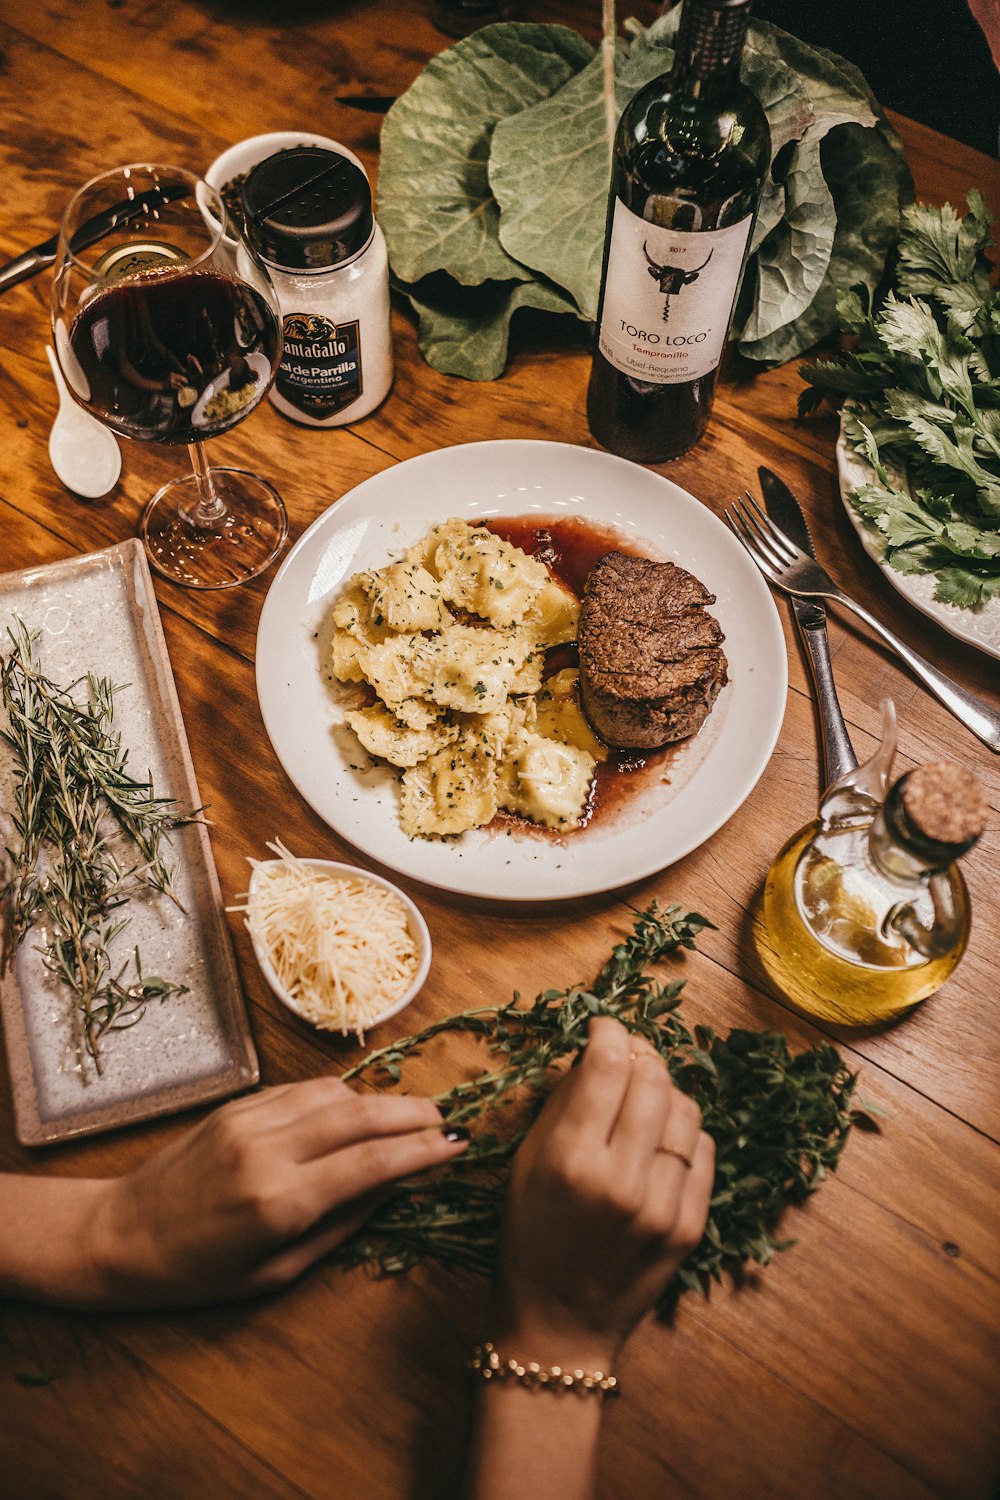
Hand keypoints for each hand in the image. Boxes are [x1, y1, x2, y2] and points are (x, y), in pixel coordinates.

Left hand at [84, 1076, 467, 1307]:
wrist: (120, 1234)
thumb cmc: (198, 1272)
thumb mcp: (276, 1271)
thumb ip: (340, 1226)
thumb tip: (393, 1188)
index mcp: (279, 1200)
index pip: (371, 1162)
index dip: (423, 1151)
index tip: (459, 1146)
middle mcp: (267, 1149)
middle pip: (361, 1114)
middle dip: (412, 1114)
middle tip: (448, 1120)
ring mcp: (249, 1119)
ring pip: (334, 1092)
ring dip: (379, 1100)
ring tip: (411, 1115)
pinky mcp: (237, 1105)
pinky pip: (302, 1090)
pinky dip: (340, 1096)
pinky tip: (358, 1110)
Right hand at [491, 1016, 712, 1369]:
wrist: (558, 1323)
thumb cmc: (530, 1236)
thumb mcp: (527, 1163)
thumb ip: (563, 1101)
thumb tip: (597, 1050)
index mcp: (568, 1161)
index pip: (607, 1066)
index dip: (609, 1031)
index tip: (604, 1027)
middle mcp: (619, 1181)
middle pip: (652, 1079)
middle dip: (639, 1056)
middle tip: (626, 1059)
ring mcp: (660, 1207)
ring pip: (686, 1109)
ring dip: (666, 1092)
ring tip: (643, 1103)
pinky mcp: (689, 1227)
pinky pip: (704, 1150)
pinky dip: (684, 1133)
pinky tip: (659, 1141)